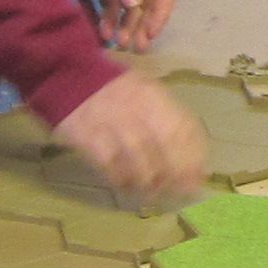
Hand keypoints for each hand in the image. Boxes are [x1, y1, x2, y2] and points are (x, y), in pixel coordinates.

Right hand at [52, 68, 212, 209]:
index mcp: (154, 96)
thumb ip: (167, 115)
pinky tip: (127, 187)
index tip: (198, 176)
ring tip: (153, 192)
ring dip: (150, 183)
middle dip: (176, 175)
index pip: (182, 129)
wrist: (69, 76)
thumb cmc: (114, 88)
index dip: (193, 157)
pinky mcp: (89, 139)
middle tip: (179, 192)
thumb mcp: (146, 90)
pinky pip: (111, 167)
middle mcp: (137, 110)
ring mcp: (112, 125)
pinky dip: (121, 181)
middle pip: (164, 149)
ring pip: (139, 162)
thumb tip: (191, 153)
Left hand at [66, 0, 178, 51]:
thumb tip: (134, 6)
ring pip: (130, 8)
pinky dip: (108, 18)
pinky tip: (103, 31)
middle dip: (143, 25)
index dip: (161, 12)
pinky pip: (111, 5)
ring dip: (126, 26)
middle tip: (137, 47)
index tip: (151, 32)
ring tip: (119, 44)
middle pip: (149, 4)